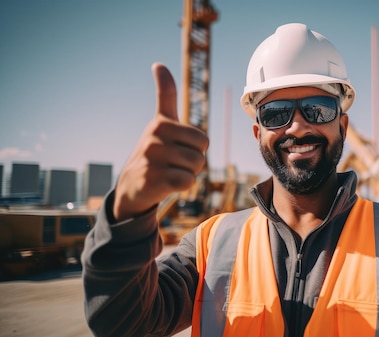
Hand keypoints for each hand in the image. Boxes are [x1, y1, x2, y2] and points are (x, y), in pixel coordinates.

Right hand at [113, 63, 209, 220]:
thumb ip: (165, 95)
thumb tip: (158, 64)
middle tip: (174, 163)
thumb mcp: (160, 122)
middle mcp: (155, 137)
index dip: (196, 146)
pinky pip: (188, 181)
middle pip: (201, 153)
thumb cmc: (154, 152)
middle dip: (194, 161)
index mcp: (161, 123)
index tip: (173, 142)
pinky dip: (183, 185)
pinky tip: (166, 183)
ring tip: (169, 171)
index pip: (201, 138)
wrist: (132, 186)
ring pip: (195, 167)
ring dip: (188, 173)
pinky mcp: (154, 179)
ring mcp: (153, 158)